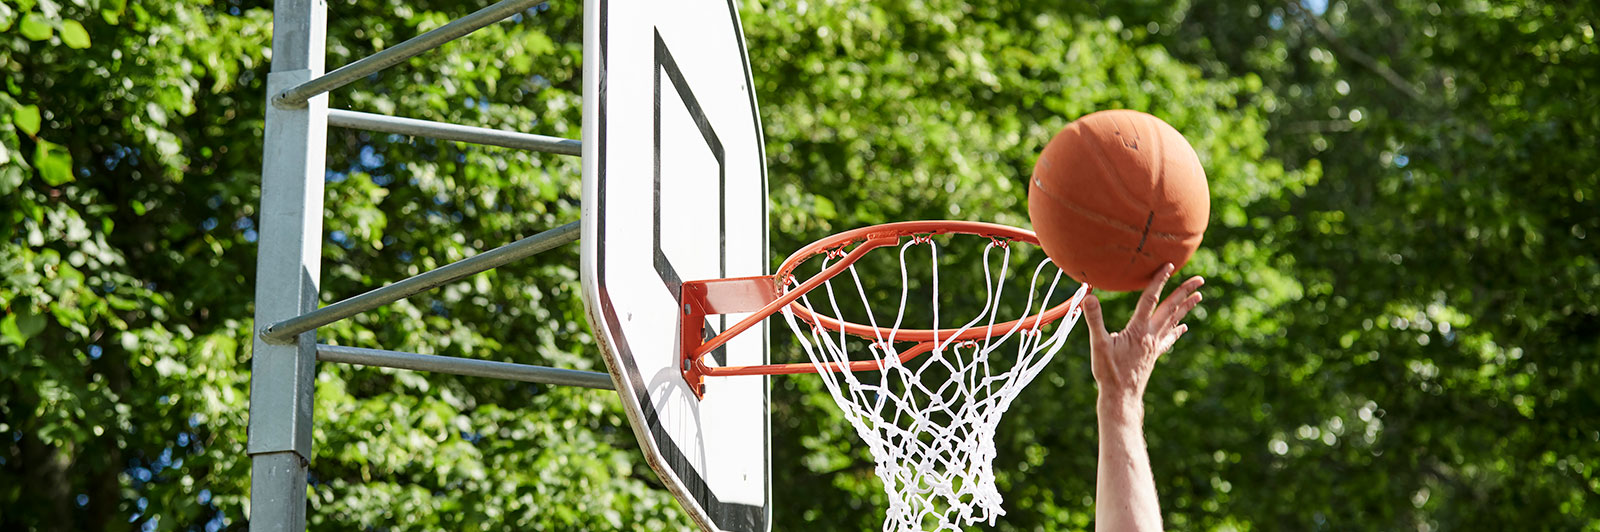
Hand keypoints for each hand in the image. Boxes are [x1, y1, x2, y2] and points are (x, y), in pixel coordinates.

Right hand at [1083, 263, 1203, 404]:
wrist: (1122, 397)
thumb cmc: (1109, 372)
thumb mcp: (1098, 344)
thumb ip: (1094, 319)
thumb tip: (1088, 297)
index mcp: (1138, 329)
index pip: (1150, 299)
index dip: (1159, 281)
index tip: (1169, 266)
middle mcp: (1151, 335)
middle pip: (1170, 308)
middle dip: (1184, 292)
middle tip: (1200, 280)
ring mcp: (1155, 345)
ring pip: (1174, 321)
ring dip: (1185, 308)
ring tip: (1198, 297)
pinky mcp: (1154, 354)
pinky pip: (1169, 338)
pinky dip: (1177, 329)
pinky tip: (1184, 326)